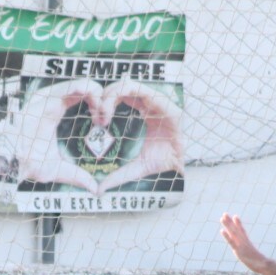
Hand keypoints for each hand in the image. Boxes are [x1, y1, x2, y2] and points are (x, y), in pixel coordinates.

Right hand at [16, 79, 104, 193]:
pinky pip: (74, 85)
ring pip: (82, 83)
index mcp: (55, 112)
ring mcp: (50, 97)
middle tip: (106, 118)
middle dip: (101, 99)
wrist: (15, 161)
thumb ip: (77, 176)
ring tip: (102, 112)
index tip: (104, 122)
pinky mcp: (48, 96)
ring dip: (98, 94)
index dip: (97, 106)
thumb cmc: (29, 163)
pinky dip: (90, 90)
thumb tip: (95, 189)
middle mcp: (52, 101)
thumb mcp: (58, 170)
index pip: (79, 98)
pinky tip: (96, 102)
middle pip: (83, 88)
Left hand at [94, 80, 183, 194]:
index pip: (122, 95)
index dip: (106, 102)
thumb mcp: (134, 168)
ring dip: (111, 95)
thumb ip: (117, 175)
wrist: (179, 167)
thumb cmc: (162, 163)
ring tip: (102, 113)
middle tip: (96, 115)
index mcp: (145, 110)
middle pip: (123, 86)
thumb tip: (99, 190)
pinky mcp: (166, 104)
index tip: (96, 119)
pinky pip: (143, 91)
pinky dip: (125, 94)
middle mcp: (151, 103)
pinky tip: (112, 109)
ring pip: (129, 84)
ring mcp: (158, 101)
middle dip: (105, 96)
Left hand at [220, 213, 269, 274]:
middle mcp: (244, 243)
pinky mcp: (239, 251)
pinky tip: (222, 230)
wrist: (264, 265)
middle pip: (236, 230)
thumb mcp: (259, 260)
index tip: (235, 217)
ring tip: (222, 217)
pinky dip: (227, 236)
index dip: (238, 224)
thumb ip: (259, 258)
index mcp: (248, 244)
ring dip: (228, 225)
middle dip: (230, 222)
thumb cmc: (264, 264)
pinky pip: (232, 242)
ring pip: (233, 233)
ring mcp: (241, 246)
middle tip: (224, 214)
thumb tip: (264, 261)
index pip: (242, 232)